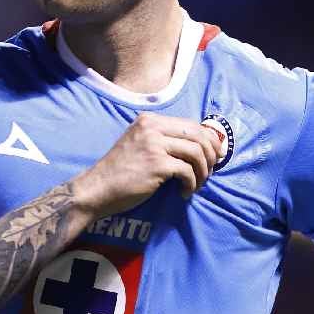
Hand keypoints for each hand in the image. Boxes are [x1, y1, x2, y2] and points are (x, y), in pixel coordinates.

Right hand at [73, 112, 225, 217]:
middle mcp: (152, 127)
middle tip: (210, 172)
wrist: (98, 188)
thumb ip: (164, 140)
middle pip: (198, 135)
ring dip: (203, 172)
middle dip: (211, 155)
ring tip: (197, 184)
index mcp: (149, 120)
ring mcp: (154, 144)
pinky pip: (187, 171)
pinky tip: (183, 193)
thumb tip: (202, 145)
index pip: (191, 124)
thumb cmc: (121, 171)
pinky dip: (191, 184)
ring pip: (196, 152)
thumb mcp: (141, 144)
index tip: (216, 155)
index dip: (209, 140)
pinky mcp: (156, 164)